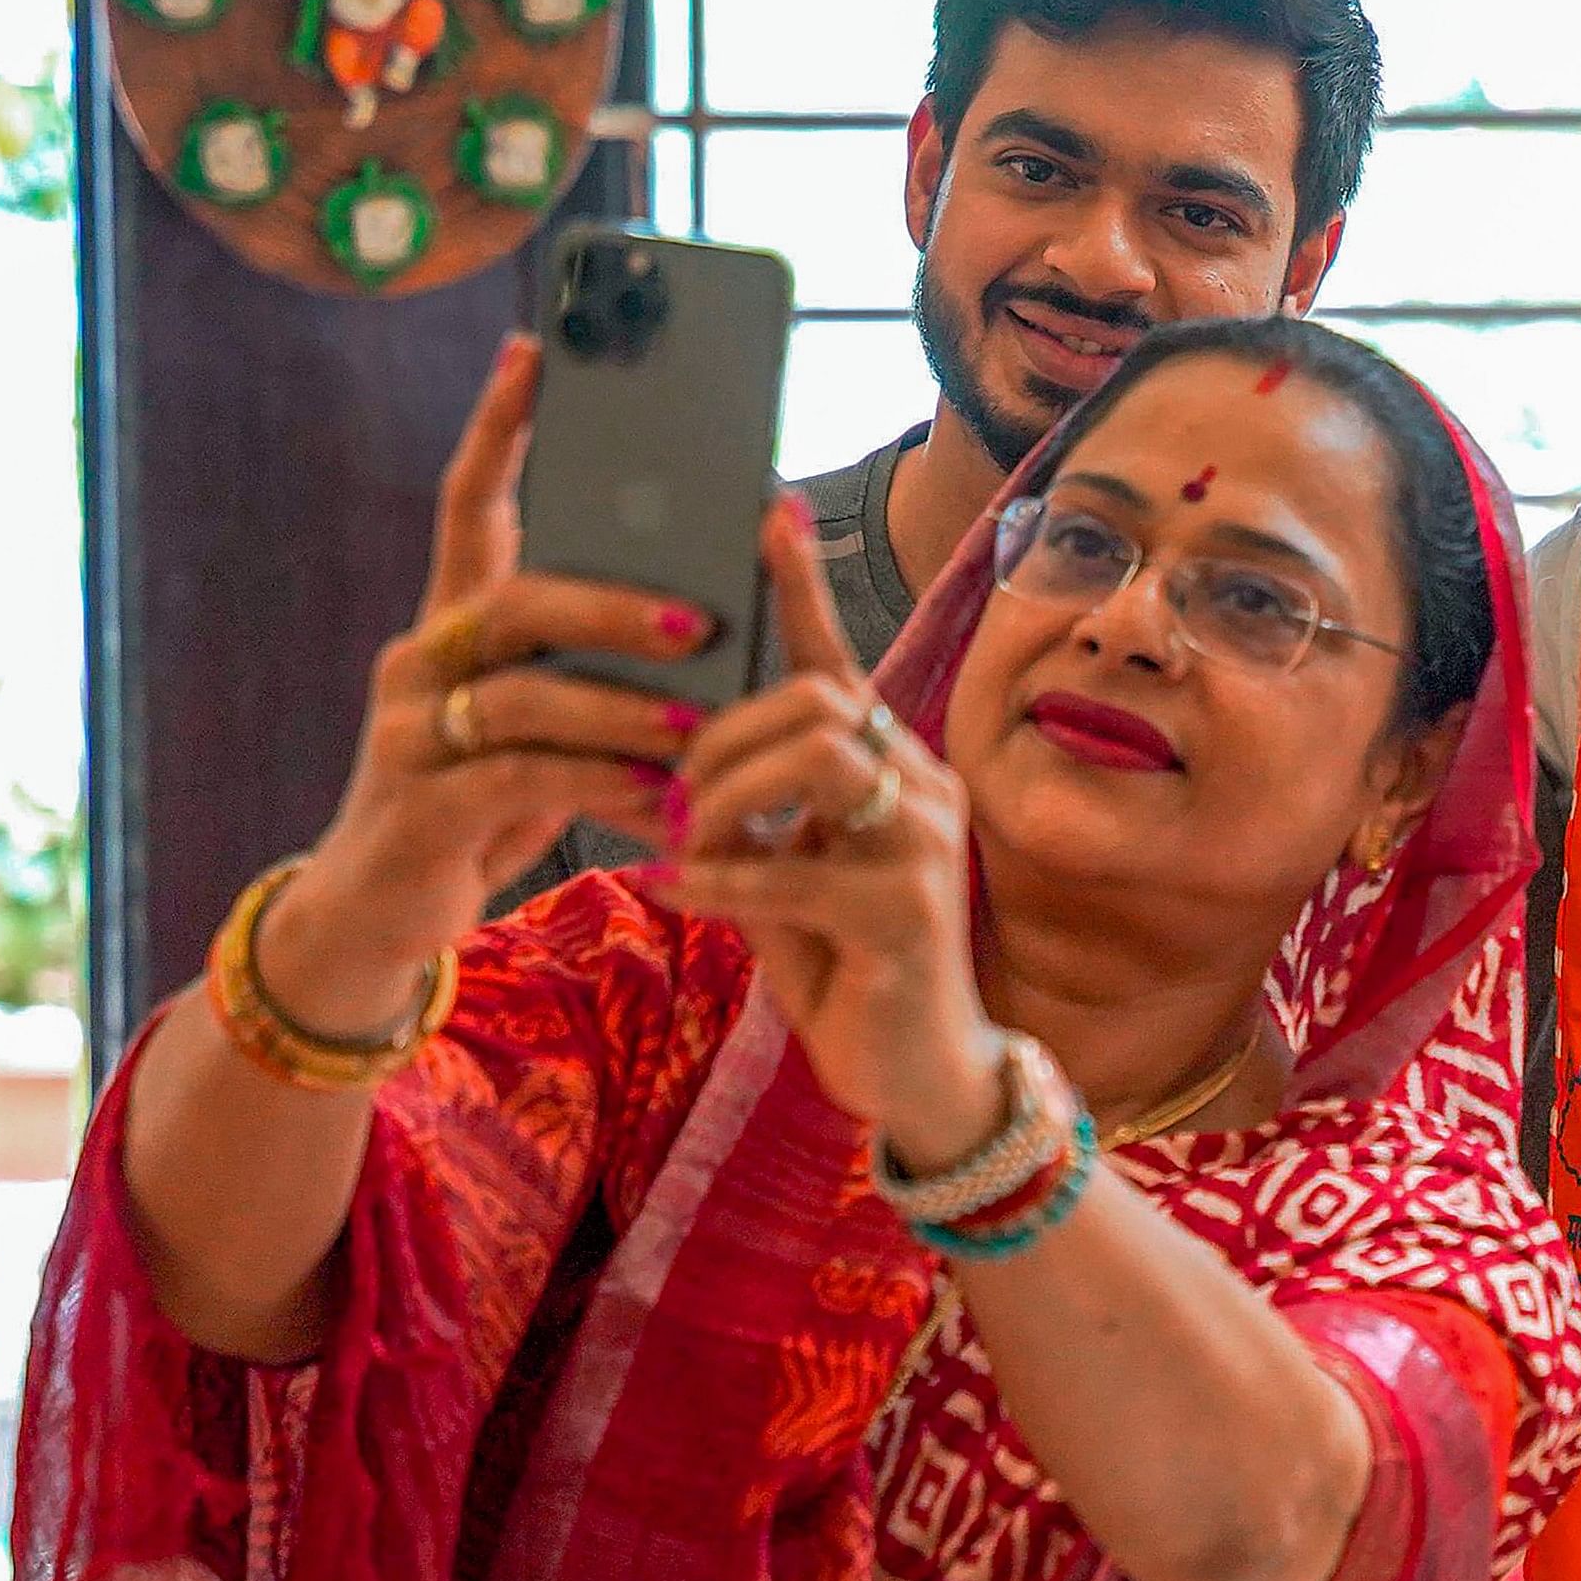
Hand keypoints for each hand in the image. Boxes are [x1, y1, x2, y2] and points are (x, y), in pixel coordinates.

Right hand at [271, 338, 703, 1031]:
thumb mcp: (545, 723)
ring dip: (623, 707)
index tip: (534, 350)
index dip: (498, 426)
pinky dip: (603, 786)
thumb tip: (705, 602)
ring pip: (526, 694)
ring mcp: (412, 730)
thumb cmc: (484, 803)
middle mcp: (421, 659)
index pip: (469, 503)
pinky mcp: (423, 805)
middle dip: (617, 601)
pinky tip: (662, 802)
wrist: (381, 915)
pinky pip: (526, 779)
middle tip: (704, 615)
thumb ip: (595, 664)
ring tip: (699, 724)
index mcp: (454, 623)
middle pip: (519, 598)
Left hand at [650, 497, 1002, 1157]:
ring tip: (683, 843)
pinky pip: (791, 870)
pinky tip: (677, 892)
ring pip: (811, 761)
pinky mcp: (905, 912)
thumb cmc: (841, 964)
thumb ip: (743, 812)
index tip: (765, 507)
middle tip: (668, 797)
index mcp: (888, 766)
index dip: (801, 584)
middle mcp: (920, 787)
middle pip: (814, 703)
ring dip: (722, 799)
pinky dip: (718, 880)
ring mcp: (922, 846)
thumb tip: (657, 753)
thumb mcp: (781, 871)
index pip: (837, 660)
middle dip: (720, 739)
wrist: (912, 1073)